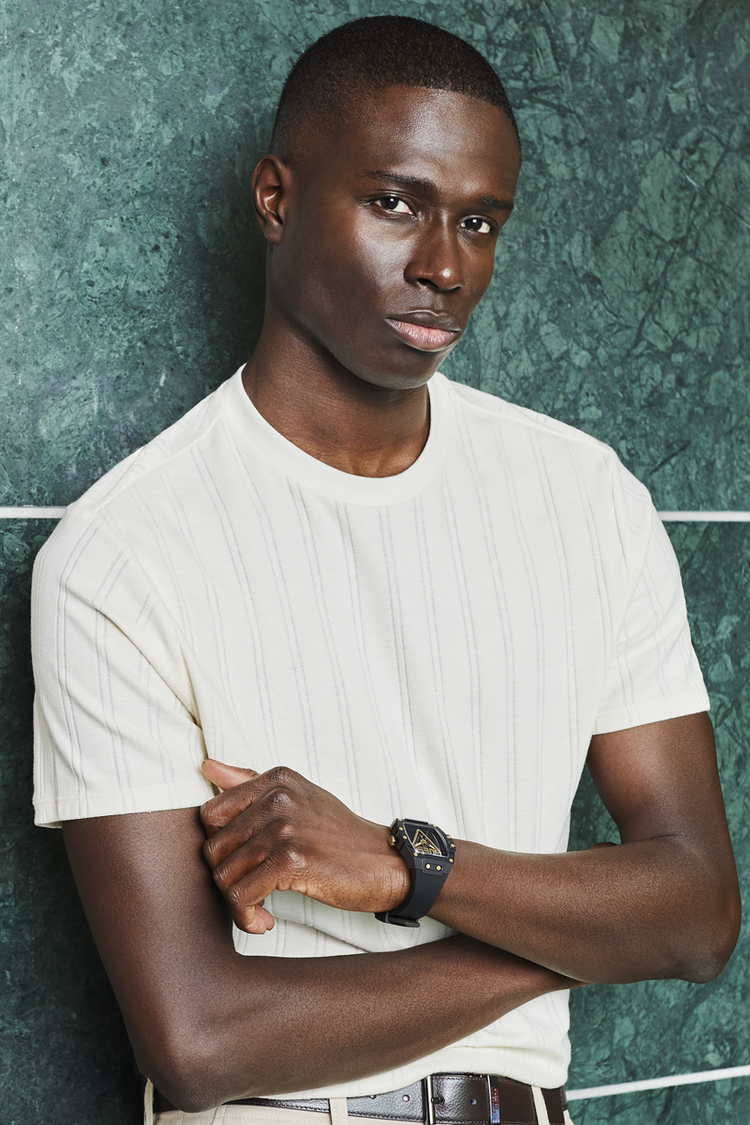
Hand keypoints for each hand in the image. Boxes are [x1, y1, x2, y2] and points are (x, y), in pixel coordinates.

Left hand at [200, 760, 409, 934]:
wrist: (386, 864)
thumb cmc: (340, 836)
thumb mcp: (299, 798)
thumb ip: (250, 783)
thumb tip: (207, 765)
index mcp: (276, 780)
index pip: (211, 813)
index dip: (219, 847)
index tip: (240, 864)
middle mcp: (277, 798)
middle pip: (213, 847)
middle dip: (227, 878)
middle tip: (251, 892)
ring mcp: (283, 827)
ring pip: (223, 874)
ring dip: (237, 903)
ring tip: (260, 908)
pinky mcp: (290, 860)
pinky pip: (241, 896)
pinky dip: (247, 916)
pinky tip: (265, 920)